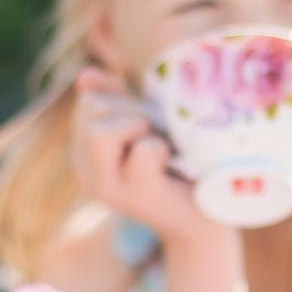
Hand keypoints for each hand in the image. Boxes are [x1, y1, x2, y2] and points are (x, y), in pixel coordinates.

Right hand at [71, 66, 225, 249]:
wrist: (207, 215)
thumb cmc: (179, 162)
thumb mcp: (144, 123)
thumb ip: (113, 98)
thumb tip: (84, 75)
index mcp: (83, 155)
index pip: (89, 101)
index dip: (124, 98)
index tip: (147, 124)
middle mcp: (87, 175)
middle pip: (92, 109)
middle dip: (133, 110)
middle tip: (159, 136)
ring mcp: (107, 189)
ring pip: (101, 131)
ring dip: (142, 127)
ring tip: (161, 148)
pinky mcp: (135, 198)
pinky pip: (145, 150)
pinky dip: (164, 150)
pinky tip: (172, 167)